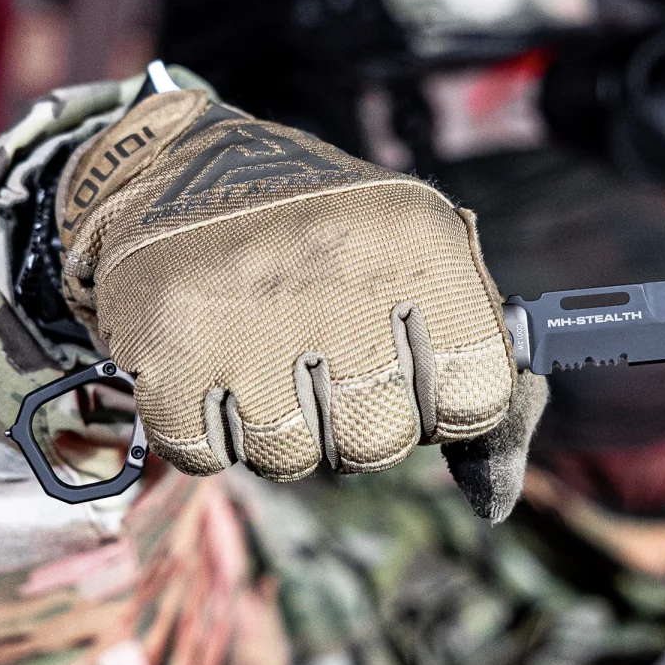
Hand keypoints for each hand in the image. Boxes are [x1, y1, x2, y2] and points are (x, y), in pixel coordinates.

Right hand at [56, 88, 544, 519]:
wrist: (177, 167)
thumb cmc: (325, 238)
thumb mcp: (423, 263)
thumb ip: (481, 369)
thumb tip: (497, 498)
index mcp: (418, 240)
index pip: (479, 396)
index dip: (445, 404)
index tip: (413, 373)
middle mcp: (339, 269)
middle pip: (381, 439)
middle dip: (357, 422)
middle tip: (322, 362)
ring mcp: (246, 310)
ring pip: (292, 458)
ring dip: (279, 429)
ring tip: (260, 357)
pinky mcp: (167, 345)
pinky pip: (207, 453)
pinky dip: (208, 428)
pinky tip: (209, 365)